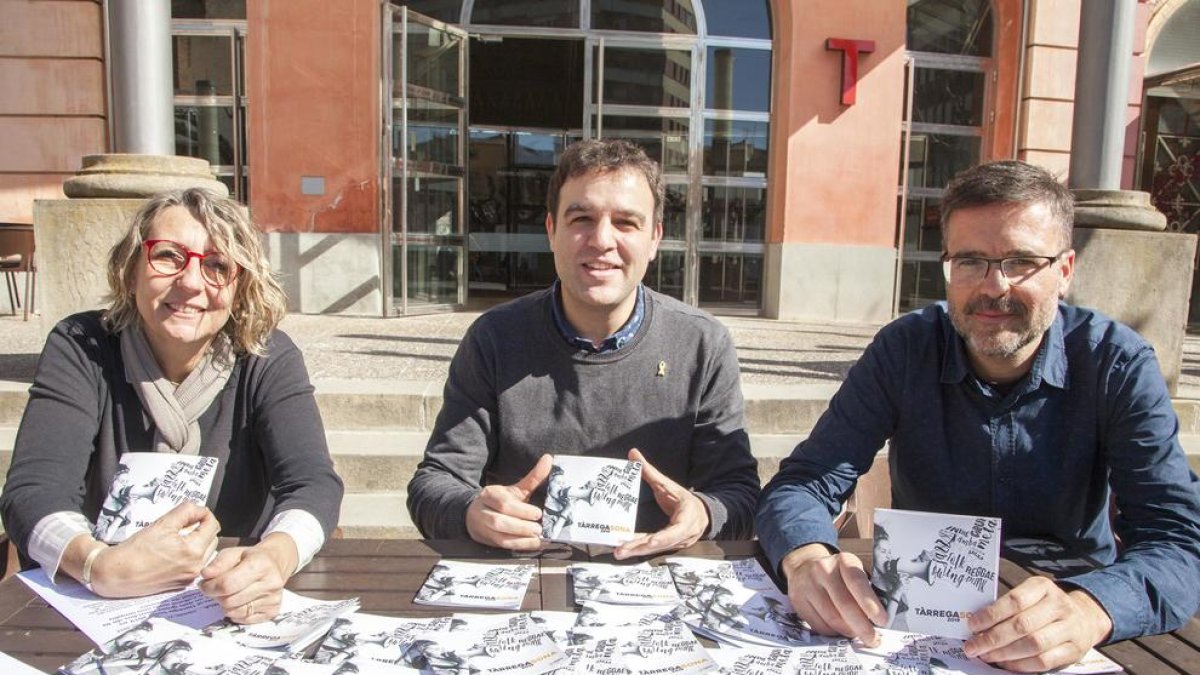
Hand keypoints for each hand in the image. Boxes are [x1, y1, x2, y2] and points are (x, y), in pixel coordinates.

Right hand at [89, 501, 219, 597]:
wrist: (116, 574)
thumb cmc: (136, 549)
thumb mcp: (162, 523)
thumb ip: (185, 512)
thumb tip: (200, 509)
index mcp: (193, 551)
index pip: (213, 526)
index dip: (204, 515)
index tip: (192, 512)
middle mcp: (195, 567)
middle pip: (212, 539)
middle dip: (202, 528)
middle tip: (182, 525)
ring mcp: (189, 577)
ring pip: (205, 553)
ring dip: (197, 542)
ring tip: (176, 539)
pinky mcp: (181, 584)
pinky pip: (195, 565)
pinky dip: (190, 555)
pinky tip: (172, 553)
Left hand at [199, 533, 297, 623]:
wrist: (274, 564)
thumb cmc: (250, 559)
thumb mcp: (233, 553)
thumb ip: (218, 563)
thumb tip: (205, 575)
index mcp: (261, 564)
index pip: (227, 584)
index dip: (210, 587)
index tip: (204, 585)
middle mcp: (271, 583)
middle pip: (229, 601)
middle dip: (217, 596)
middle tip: (217, 589)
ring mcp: (273, 599)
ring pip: (234, 612)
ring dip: (225, 605)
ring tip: (229, 594)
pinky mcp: (273, 612)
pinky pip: (243, 620)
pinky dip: (236, 612)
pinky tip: (240, 601)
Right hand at [465, 454, 551, 549]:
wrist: (475, 515)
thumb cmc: (500, 501)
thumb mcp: (514, 489)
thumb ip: (532, 477)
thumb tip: (548, 459)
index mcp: (489, 495)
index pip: (503, 503)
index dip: (521, 510)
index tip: (537, 513)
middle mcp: (484, 511)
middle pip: (500, 521)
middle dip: (521, 526)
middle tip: (538, 528)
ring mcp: (484, 528)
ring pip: (500, 536)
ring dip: (521, 538)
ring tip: (537, 536)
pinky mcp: (489, 541)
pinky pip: (504, 546)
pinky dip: (520, 546)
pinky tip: (534, 543)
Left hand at [613, 449, 709, 559]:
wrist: (700, 514)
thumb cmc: (683, 499)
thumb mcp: (668, 484)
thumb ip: (650, 471)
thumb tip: (633, 453)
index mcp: (687, 518)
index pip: (676, 530)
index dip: (663, 537)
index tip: (651, 542)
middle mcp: (683, 534)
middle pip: (661, 544)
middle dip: (641, 548)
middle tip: (622, 550)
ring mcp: (676, 543)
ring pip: (655, 549)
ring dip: (637, 551)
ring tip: (619, 552)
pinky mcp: (668, 546)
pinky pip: (653, 549)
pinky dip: (639, 549)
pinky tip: (625, 549)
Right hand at [779, 543, 886, 645]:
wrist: (805, 567)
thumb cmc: (838, 575)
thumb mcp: (853, 573)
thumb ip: (867, 591)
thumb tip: (877, 621)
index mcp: (843, 560)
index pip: (857, 582)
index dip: (870, 604)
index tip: (882, 621)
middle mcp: (823, 569)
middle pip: (845, 604)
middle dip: (862, 626)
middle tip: (873, 639)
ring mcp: (807, 584)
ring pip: (832, 618)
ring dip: (848, 631)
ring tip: (857, 634)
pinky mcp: (797, 599)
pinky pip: (819, 625)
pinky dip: (833, 632)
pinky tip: (839, 629)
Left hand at [964, 576, 1112, 671]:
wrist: (1084, 617)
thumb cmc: (1045, 606)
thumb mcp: (1030, 596)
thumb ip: (1007, 607)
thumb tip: (975, 624)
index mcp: (1042, 586)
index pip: (1014, 601)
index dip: (990, 615)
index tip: (971, 625)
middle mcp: (1059, 605)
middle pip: (1022, 625)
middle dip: (992, 638)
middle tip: (973, 647)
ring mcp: (1069, 628)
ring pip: (1033, 644)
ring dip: (1004, 653)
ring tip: (986, 656)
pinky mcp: (1074, 650)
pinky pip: (1044, 661)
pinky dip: (1021, 665)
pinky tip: (1005, 664)